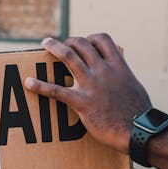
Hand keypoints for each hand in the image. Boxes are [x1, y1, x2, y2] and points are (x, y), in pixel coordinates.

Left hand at [24, 34, 152, 152]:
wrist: (140, 130)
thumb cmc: (139, 111)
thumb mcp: (134, 84)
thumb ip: (124, 71)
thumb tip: (121, 59)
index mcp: (118, 66)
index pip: (103, 40)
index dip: (90, 38)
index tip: (84, 42)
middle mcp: (104, 70)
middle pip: (82, 44)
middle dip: (69, 41)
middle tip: (60, 45)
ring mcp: (92, 85)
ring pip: (69, 57)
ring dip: (54, 47)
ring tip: (45, 43)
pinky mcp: (82, 102)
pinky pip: (56, 91)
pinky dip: (40, 85)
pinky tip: (28, 82)